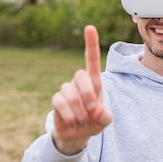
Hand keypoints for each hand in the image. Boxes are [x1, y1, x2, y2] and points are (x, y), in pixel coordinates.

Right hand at [51, 25, 112, 154]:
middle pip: (81, 75)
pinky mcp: (57, 100)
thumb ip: (105, 118)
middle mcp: (80, 82)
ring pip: (70, 91)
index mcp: (94, 82)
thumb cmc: (93, 122)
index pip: (92, 60)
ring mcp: (67, 90)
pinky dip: (69, 113)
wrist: (76, 134)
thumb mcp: (103, 121)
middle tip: (92, 110)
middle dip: (87, 93)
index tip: (89, 27)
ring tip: (83, 120)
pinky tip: (73, 121)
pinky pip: (60, 101)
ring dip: (79, 109)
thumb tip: (99, 112)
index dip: (91, 44)